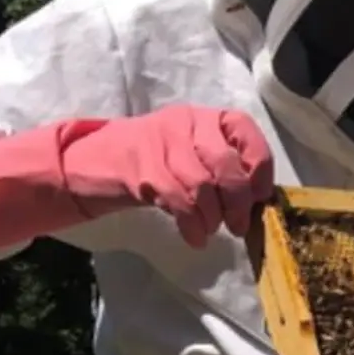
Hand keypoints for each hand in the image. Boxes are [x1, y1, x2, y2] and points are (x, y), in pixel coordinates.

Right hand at [61, 105, 274, 247]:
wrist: (92, 161)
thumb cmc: (155, 160)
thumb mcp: (193, 153)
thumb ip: (225, 167)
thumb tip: (258, 198)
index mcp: (206, 117)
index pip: (245, 130)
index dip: (260, 166)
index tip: (261, 196)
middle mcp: (186, 123)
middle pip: (226, 163)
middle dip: (238, 201)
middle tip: (239, 225)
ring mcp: (161, 143)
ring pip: (202, 184)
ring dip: (214, 216)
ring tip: (212, 230)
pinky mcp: (141, 169)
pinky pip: (178, 200)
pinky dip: (192, 225)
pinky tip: (196, 238)